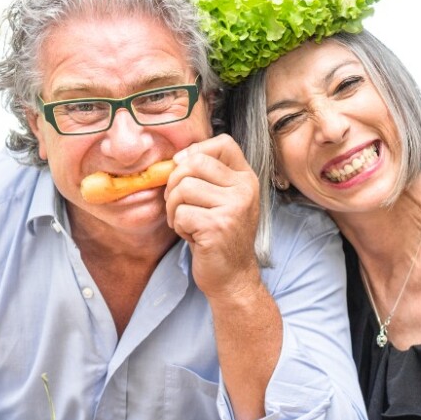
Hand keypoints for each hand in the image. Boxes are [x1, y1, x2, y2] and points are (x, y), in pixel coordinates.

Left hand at [165, 134, 260, 297]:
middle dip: (175, 183)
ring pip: (183, 188)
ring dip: (174, 209)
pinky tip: (192, 236)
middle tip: (177, 204)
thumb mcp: (222, 200)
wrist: (232, 277)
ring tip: (186, 223)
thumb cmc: (220, 236)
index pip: (223, 143)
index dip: (196, 151)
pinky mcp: (218, 226)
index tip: (184, 169)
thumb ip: (207, 176)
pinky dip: (178, 226)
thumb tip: (176, 158)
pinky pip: (180, 214)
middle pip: (194, 163)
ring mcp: (233, 207)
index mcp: (246, 178)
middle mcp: (244, 189)